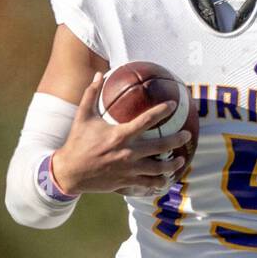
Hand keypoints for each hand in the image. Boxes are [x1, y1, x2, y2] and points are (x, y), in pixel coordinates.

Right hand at [51, 73, 191, 196]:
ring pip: (158, 169)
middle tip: (186, 135)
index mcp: (120, 135)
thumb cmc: (77, 142)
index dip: (162, 110)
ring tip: (180, 160)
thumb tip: (98, 74)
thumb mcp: (83, 116)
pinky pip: (148, 183)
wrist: (69, 172)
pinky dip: (158, 182)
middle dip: (177, 140)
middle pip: (160, 146)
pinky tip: (166, 180)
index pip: (146, 120)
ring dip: (172, 165)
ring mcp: (128, 170)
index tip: (173, 104)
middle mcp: (128, 153)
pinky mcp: (126, 182)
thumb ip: (91, 94)